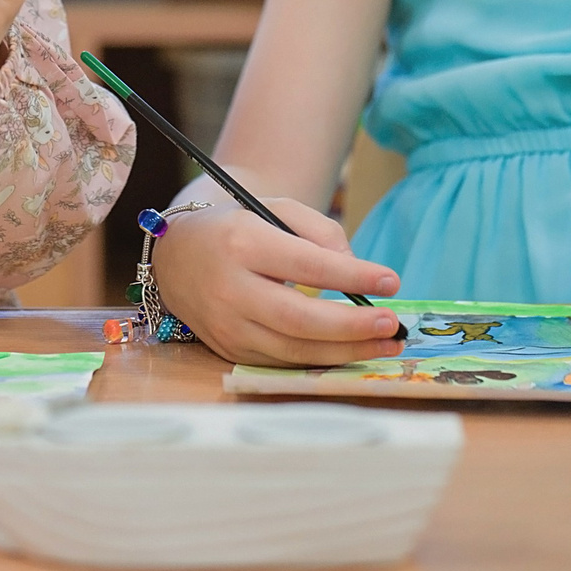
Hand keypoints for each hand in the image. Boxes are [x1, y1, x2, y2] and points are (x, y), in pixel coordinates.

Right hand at [147, 197, 405, 367]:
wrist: (177, 254)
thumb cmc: (237, 226)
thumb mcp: (276, 209)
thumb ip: (321, 233)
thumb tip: (357, 275)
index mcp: (241, 242)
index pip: (305, 265)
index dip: (352, 276)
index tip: (391, 281)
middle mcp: (229, 288)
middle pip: (298, 319)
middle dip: (352, 327)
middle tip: (392, 324)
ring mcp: (226, 325)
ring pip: (292, 349)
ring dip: (345, 351)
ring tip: (385, 343)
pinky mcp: (228, 349)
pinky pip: (281, 361)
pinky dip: (320, 359)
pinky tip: (350, 351)